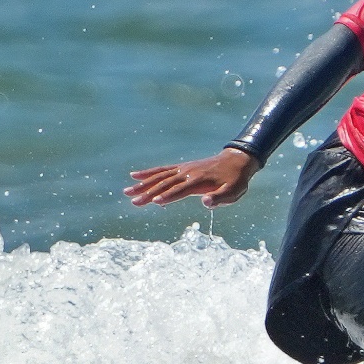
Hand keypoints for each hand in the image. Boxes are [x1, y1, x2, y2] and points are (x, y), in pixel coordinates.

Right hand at [125, 148, 259, 208]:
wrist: (236, 161)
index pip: (180, 190)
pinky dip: (148, 173)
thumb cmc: (235, 180)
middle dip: (149, 193)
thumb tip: (205, 203)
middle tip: (133, 201)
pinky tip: (134, 175)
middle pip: (165, 184)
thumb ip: (220, 198)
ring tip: (127, 191)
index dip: (168, 196)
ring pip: (159, 177)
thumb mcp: (233, 192)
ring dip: (143, 184)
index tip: (153, 202)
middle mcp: (188, 173)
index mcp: (199, 181)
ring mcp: (183, 169)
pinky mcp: (181, 167)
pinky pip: (162, 170)